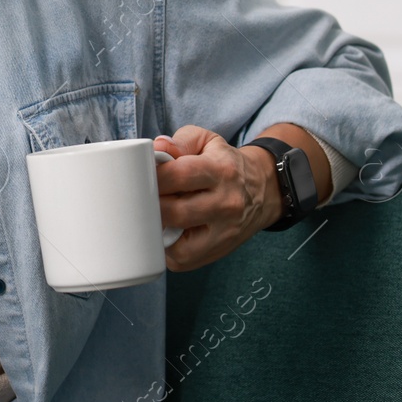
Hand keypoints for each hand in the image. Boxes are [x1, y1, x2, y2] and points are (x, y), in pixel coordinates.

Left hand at [154, 125, 280, 270]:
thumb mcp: (207, 142)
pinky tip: (165, 232)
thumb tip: (157, 147)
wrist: (262, 191)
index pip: (178, 175)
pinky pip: (182, 259)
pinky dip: (166, 248)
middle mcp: (226, 204)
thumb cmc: (224, 165)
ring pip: (179, 244)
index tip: (139, 177)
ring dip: (157, 232)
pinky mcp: (219, 251)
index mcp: (220, 171)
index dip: (152, 177)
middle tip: (141, 199)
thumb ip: (180, 141)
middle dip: (150, 207)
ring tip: (152, 216)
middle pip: (176, 212)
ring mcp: (224, 232)